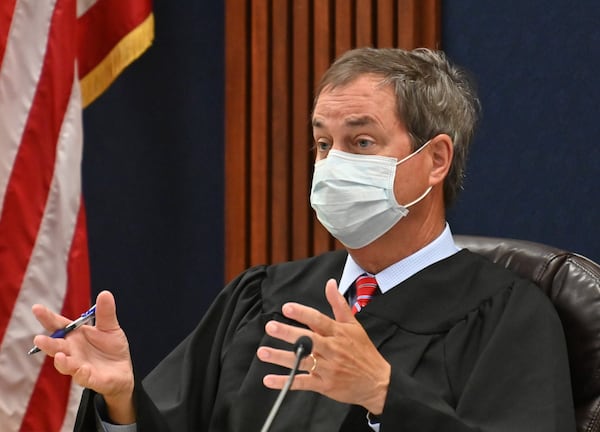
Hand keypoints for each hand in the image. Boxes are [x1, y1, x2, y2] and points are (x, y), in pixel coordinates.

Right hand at [32, 290, 134, 423]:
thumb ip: (105, 313)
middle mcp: (73, 351)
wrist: (122, 371)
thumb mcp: (110, 328)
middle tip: (38, 339)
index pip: (59, 326)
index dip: (47, 318)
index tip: (36, 308)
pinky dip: (81, 373)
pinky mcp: (90, 378)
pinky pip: (84, 376)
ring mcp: (79, 366)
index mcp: (75, 336)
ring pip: (66, 364)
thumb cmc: (111, 348)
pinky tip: (81, 369)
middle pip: (57, 346)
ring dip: (62, 361)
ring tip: (59, 356)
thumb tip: (105, 293)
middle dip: (48, 343)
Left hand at [256, 279, 390, 414]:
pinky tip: (269, 379)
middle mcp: (333, 350)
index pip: (319, 320)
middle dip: (288, 333)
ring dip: (280, 357)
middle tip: (270, 326)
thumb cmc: (364, 352)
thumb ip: (338, 304)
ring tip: (263, 352)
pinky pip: (302, 383)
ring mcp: (328, 369)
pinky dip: (285, 382)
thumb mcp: (354, 325)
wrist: (378, 383)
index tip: (287, 307)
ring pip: (302, 361)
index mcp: (339, 333)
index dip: (302, 313)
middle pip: (308, 340)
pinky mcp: (324, 386)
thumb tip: (330, 283)